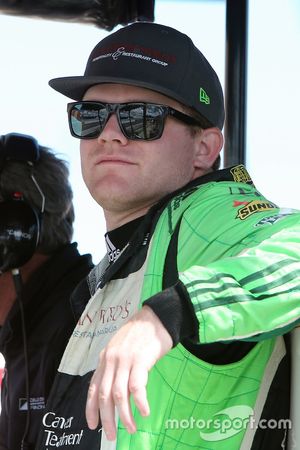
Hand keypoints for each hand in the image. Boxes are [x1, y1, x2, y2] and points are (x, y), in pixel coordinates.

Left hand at [85, 305, 172, 439]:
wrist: (155, 317)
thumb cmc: (140, 334)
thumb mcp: (120, 348)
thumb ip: (114, 367)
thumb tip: (114, 392)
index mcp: (105, 358)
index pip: (94, 388)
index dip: (91, 408)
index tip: (93, 425)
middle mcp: (111, 360)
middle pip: (105, 395)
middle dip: (106, 418)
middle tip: (110, 435)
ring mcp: (125, 360)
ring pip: (119, 394)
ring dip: (124, 415)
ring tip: (130, 429)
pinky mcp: (140, 360)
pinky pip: (137, 386)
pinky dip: (139, 402)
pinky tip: (144, 412)